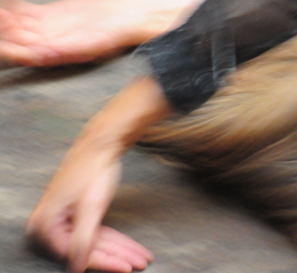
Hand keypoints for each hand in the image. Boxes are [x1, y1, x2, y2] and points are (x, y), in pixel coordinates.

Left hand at [0, 0, 144, 66]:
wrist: (129, 16)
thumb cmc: (118, 34)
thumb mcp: (96, 43)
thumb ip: (70, 49)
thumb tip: (44, 54)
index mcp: (55, 54)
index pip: (22, 54)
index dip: (8, 47)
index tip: (3, 39)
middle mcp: (46, 44)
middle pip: (14, 39)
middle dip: (4, 28)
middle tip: (0, 13)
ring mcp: (45, 28)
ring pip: (14, 23)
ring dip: (4, 15)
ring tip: (1, 4)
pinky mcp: (48, 14)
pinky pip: (23, 10)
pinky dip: (13, 3)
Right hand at [26, 140, 152, 272]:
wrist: (100, 143)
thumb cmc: (94, 169)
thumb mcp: (91, 206)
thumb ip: (82, 240)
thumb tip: (76, 268)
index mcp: (45, 224)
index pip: (76, 253)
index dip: (105, 262)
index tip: (127, 268)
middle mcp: (49, 225)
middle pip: (88, 248)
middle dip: (119, 256)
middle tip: (143, 263)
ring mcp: (63, 220)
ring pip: (96, 241)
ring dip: (121, 250)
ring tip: (143, 258)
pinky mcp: (76, 215)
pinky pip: (97, 232)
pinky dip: (116, 240)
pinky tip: (132, 248)